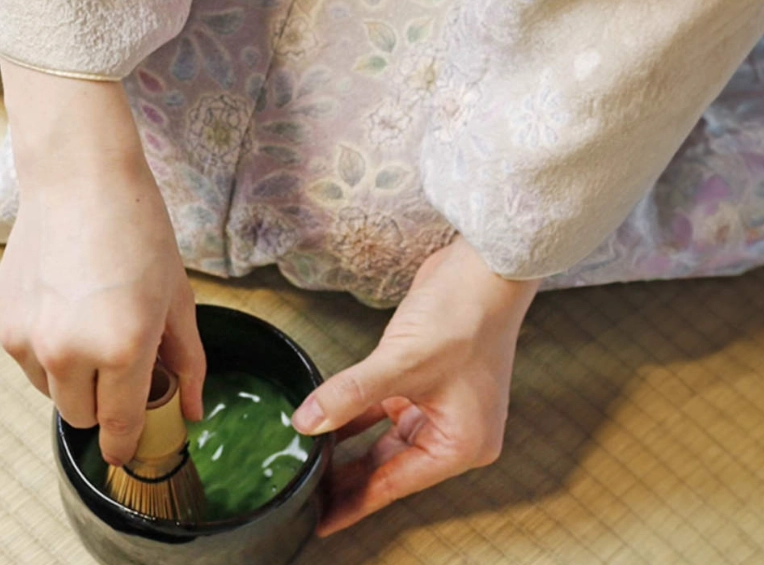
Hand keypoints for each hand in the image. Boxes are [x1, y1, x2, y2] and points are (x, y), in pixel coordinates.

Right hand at [0, 60, 205, 465]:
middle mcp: (66, 352)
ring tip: (90, 322)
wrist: (79, 178)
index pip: (118, 428)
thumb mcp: (176, 297)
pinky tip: (63, 302)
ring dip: (70, 375)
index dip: (127, 442)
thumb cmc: (137, 230)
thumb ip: (188, 361)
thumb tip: (193, 411)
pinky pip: (24, 357)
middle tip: (121, 361)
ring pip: (48, 391)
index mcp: (120, 349)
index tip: (130, 445)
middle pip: (79, 417)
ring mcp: (24, 338)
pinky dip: (43, 346)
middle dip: (102, 401)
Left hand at [292, 236, 539, 534]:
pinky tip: (325, 421)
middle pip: (390, 467)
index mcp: (460, 444)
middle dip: (348, 478)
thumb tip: (308, 422)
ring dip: (348, 448)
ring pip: (384, 440)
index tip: (321, 522)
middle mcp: (453, 431)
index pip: (395, 484)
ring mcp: (439, 406)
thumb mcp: (402, 362)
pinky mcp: (424, 380)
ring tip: (310, 464)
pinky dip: (355, 416)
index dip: (355, 502)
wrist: (483, 267)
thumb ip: (350, 395)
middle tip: (306, 492)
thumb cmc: (464, 316)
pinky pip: (383, 410)